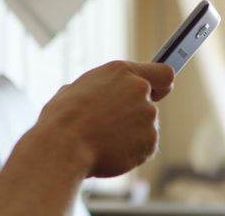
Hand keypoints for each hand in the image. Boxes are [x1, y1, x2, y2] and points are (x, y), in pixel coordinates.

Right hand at [34, 61, 174, 177]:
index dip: (160, 84)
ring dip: (129, 134)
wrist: (64, 146)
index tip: (157, 92)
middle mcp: (139, 89)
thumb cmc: (62, 118)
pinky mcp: (150, 141)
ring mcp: (148, 115)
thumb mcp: (73, 91)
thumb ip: (96, 89)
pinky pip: (143, 147)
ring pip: (144, 126)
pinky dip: (130, 152)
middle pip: (149, 102)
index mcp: (120, 71)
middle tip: (109, 126)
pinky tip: (108, 152)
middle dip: (133, 114)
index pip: (162, 72)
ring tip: (101, 140)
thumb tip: (93, 96)